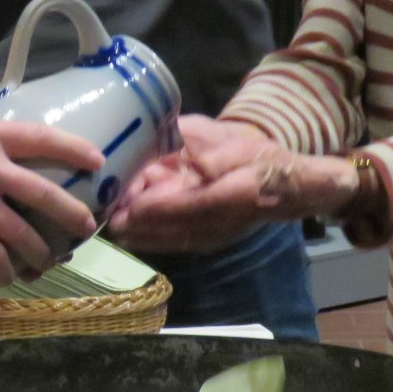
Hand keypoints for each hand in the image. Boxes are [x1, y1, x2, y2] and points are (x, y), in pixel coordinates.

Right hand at [0, 90, 103, 286]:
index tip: (95, 159)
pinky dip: (3, 269)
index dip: (73, 148)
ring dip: (39, 253)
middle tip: (87, 227)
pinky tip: (6, 277)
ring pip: (22, 233)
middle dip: (71, 214)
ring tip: (47, 263)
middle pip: (43, 194)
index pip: (40, 138)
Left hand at [110, 118, 353, 252]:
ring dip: (139, 234)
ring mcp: (212, 237)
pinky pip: (175, 244)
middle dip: (136, 223)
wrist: (288, 191)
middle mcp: (218, 224)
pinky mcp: (207, 242)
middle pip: (171, 229)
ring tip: (110, 224)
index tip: (126, 206)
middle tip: (104, 214)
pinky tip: (129, 234)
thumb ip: (216, 157)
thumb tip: (196, 163)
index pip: (187, 206)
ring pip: (169, 240)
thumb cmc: (261, 161)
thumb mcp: (240, 148)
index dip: (155, 209)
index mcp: (229, 196)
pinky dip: (150, 239)